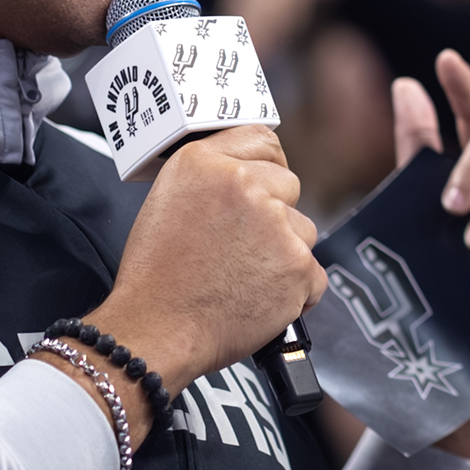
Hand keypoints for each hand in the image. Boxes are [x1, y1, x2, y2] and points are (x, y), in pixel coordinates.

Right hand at [91, 126, 326, 396]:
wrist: (156, 330)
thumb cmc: (156, 277)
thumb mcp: (168, 201)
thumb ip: (212, 179)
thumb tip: (250, 174)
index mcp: (203, 162)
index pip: (262, 140)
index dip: (266, 165)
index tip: (265, 182)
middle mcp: (243, 185)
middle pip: (288, 185)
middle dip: (274, 214)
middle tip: (241, 246)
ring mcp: (275, 224)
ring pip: (303, 231)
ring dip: (284, 253)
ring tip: (241, 276)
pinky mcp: (298, 264)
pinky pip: (313, 274)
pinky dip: (295, 291)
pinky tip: (258, 298)